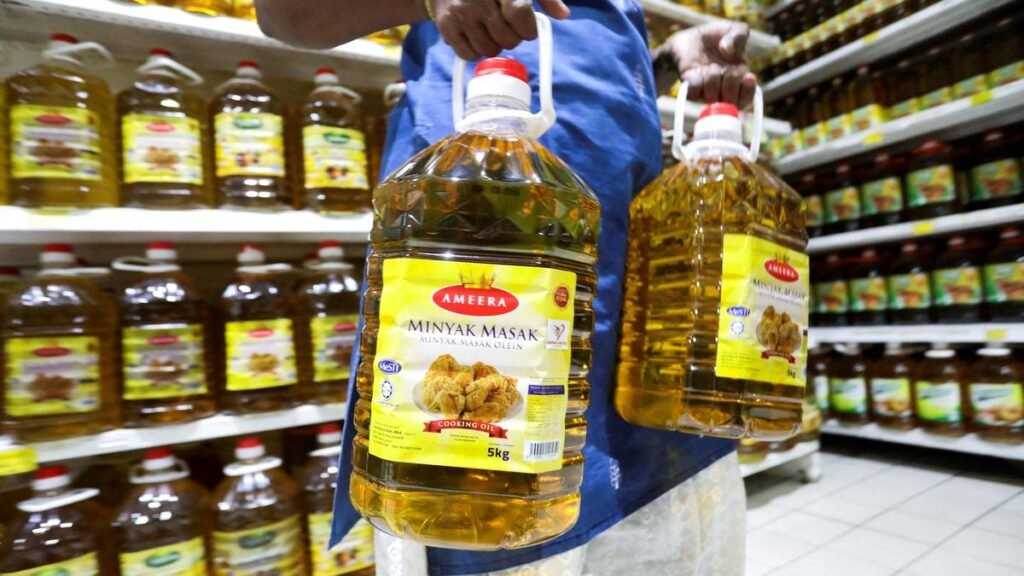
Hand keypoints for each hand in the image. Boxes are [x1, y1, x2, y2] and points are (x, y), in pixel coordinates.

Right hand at [428, 0, 569, 60]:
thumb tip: (563, 15)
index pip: (520, 15)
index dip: (527, 28)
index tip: (526, 28)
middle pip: (507, 39)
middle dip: (511, 38)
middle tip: (504, 27)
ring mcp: (461, 13)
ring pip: (488, 50)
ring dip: (493, 45)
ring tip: (488, 30)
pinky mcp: (446, 25)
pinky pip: (468, 54)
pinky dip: (474, 51)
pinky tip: (474, 35)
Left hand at [655, 21, 756, 107]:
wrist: (690, 37)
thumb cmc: (715, 36)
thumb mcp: (734, 28)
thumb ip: (740, 34)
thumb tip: (727, 50)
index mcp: (740, 79)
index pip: (746, 98)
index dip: (748, 91)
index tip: (748, 77)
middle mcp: (723, 90)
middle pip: (731, 101)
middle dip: (732, 83)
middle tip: (728, 69)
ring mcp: (706, 91)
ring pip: (712, 96)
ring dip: (714, 79)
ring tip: (712, 67)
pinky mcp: (690, 89)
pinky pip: (694, 92)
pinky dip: (698, 81)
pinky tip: (698, 71)